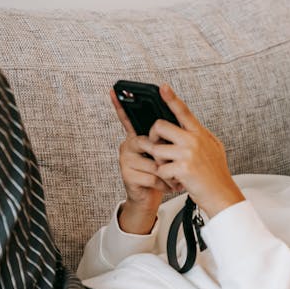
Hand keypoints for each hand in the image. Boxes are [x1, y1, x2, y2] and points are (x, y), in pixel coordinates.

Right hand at [110, 89, 181, 233]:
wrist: (151, 198)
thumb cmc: (160, 174)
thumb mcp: (163, 155)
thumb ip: (164, 140)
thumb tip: (176, 120)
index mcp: (136, 137)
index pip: (127, 119)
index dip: (120, 106)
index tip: (113, 90)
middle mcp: (127, 146)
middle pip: (150, 143)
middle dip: (167, 156)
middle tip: (176, 165)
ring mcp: (125, 160)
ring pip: (154, 161)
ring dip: (169, 172)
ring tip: (174, 179)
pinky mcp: (128, 175)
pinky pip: (153, 175)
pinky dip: (165, 183)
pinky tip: (167, 186)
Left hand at [148, 84, 244, 217]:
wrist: (223, 195)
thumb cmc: (217, 175)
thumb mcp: (214, 149)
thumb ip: (200, 136)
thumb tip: (190, 126)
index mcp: (200, 134)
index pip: (183, 111)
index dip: (171, 98)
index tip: (162, 87)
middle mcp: (194, 140)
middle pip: (159, 126)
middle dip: (152, 137)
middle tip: (156, 147)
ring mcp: (188, 154)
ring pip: (156, 149)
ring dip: (158, 161)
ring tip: (169, 169)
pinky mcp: (183, 168)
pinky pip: (160, 168)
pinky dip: (164, 177)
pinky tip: (174, 180)